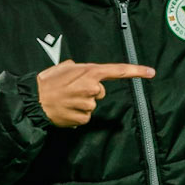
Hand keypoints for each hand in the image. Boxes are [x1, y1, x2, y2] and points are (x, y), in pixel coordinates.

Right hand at [37, 61, 154, 127]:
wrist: (33, 101)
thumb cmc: (48, 82)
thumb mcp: (64, 67)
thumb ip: (79, 68)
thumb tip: (85, 72)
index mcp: (89, 72)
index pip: (117, 70)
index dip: (135, 71)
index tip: (151, 72)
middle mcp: (91, 87)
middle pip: (100, 92)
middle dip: (89, 92)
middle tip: (70, 91)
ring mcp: (88, 104)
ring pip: (92, 106)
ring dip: (81, 104)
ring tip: (65, 100)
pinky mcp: (83, 118)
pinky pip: (85, 117)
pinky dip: (77, 115)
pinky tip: (66, 110)